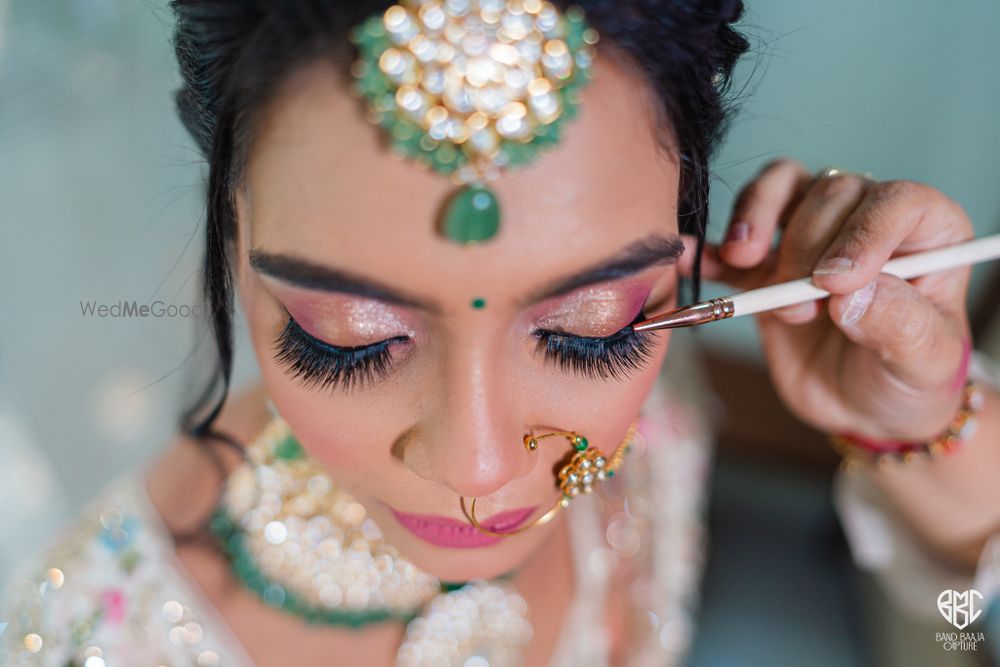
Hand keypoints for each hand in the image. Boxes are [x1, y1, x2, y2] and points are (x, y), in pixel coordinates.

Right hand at [679, 159, 974, 441]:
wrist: (867, 409)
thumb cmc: (910, 378)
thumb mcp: (924, 361)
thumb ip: (900, 324)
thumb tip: (852, 293)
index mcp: (924, 233)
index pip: (895, 201)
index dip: (863, 232)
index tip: (835, 283)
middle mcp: (867, 221)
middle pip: (829, 193)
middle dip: (805, 247)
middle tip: (801, 309)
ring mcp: (811, 238)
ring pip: (782, 186)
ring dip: (756, 217)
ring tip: (742, 262)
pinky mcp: (765, 268)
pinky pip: (731, 244)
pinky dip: (707, 249)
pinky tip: (689, 258)